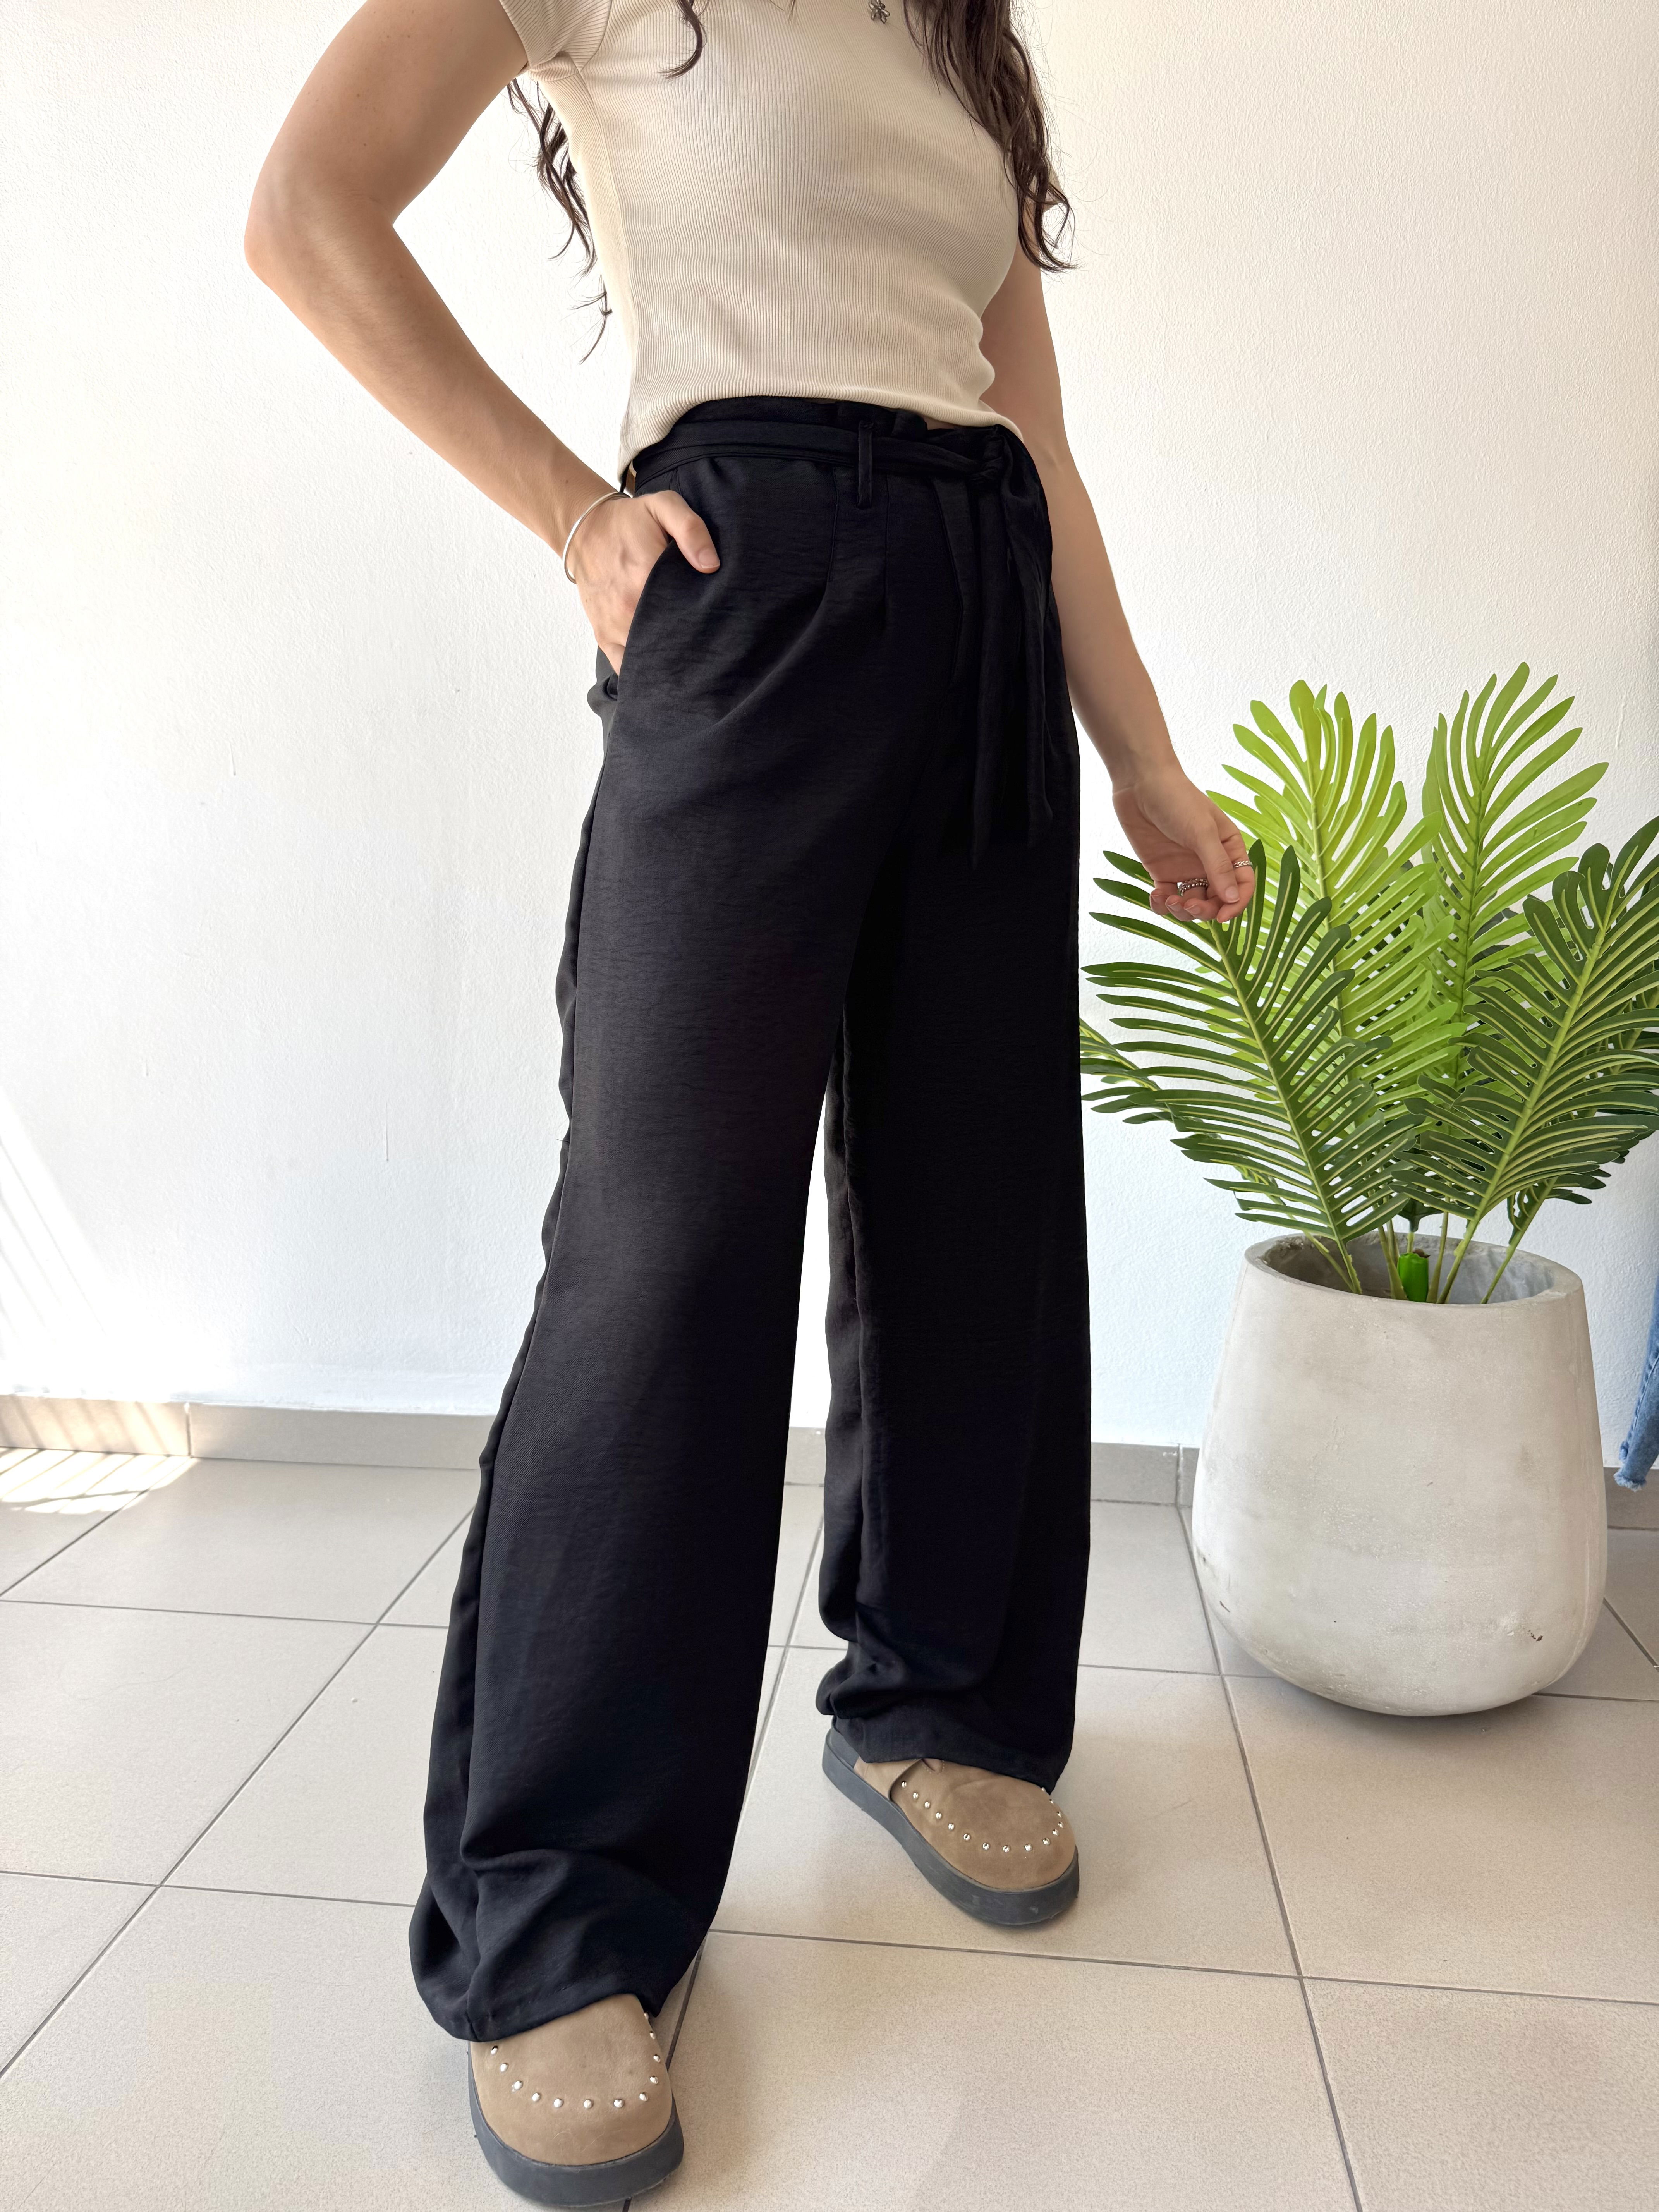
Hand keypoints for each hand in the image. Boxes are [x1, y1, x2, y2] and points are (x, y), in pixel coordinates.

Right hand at [567, 488, 718, 668]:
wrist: (585, 530)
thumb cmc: (630, 521)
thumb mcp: (664, 507)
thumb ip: (691, 529)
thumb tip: (711, 565)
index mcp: (645, 577)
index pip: (686, 615)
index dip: (707, 624)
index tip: (722, 626)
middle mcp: (627, 607)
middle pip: (669, 642)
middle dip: (692, 646)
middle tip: (711, 645)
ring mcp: (613, 626)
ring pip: (648, 659)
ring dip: (669, 661)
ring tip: (690, 658)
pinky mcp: (603, 636)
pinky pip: (626, 667)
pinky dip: (644, 670)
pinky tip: (662, 667)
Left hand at [1113, 764, 1254, 921]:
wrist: (1140, 783)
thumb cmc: (1178, 799)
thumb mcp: (1202, 832)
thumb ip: (1217, 866)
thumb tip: (1233, 899)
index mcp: (1229, 849)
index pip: (1242, 885)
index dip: (1236, 905)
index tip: (1223, 918)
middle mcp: (1209, 862)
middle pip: (1217, 900)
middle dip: (1205, 910)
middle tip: (1189, 906)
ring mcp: (1185, 868)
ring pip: (1192, 904)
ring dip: (1183, 911)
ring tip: (1169, 899)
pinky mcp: (1161, 871)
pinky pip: (1167, 899)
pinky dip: (1162, 905)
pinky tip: (1156, 895)